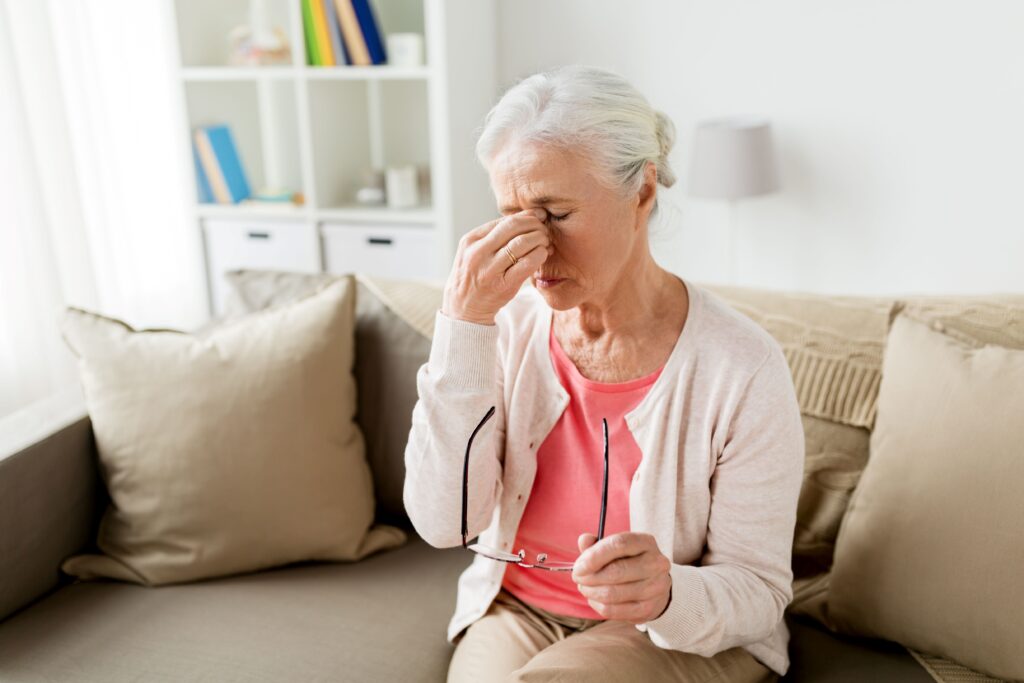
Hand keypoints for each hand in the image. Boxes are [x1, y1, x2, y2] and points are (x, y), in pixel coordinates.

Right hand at [442, 208, 552, 324]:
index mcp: (471, 240)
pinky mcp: (503, 285)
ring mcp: (490, 269)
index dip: (527, 216)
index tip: (539, 218)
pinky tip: (543, 255)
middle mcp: (478, 253)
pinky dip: (539, 255)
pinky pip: (527, 264)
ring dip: (540, 239)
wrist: (464, 307)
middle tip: (544, 230)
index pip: (505, 220)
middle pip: (514, 227)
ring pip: (522, 243)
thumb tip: (529, 215)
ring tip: (545, 242)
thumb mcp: (475, 250)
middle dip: (535, 225)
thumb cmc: (475, 275)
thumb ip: (495, 235)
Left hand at [572, 532, 672, 623]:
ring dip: (591, 592)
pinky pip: (614, 610)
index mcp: (646, 542)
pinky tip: (594, 598)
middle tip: (577, 577)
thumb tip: (583, 540)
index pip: (619, 544)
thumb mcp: (615, 549)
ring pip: (612, 593)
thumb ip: (597, 544)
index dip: (594, 556)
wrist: (654, 586)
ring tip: (584, 587)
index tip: (578, 566)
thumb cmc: (628, 562)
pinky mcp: (648, 608)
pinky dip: (597, 605)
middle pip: (616, 571)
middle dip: (590, 577)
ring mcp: (655, 588)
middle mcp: (656, 564)